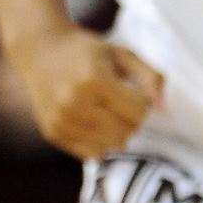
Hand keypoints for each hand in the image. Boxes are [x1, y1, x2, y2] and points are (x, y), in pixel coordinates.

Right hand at [13, 29, 162, 161]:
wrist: (38, 49)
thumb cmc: (86, 51)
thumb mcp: (121, 53)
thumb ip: (150, 78)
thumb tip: (165, 111)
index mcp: (94, 78)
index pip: (139, 110)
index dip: (142, 100)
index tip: (130, 88)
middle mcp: (74, 102)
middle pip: (127, 131)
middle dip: (130, 118)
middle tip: (118, 100)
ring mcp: (61, 120)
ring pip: (112, 146)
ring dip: (116, 131)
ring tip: (104, 111)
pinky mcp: (53, 133)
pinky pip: (92, 153)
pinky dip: (98, 141)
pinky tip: (91, 121)